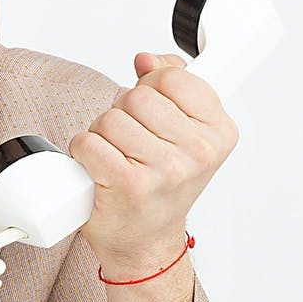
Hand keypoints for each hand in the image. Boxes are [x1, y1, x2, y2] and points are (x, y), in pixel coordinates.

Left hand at [69, 52, 238, 277]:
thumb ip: (172, 85)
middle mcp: (197, 152)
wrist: (146, 242)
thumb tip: (146, 60)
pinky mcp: (128, 185)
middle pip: (137, 96)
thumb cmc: (162, 186)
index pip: (173, 77)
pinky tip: (98, 169)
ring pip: (110, 119)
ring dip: (102, 134)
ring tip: (116, 156)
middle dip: (123, 112)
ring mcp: (164, 170)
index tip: (154, 110)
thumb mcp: (183, 133)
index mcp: (219, 133)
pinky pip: (88, 143)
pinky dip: (83, 152)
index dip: (152, 87)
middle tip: (131, 141)